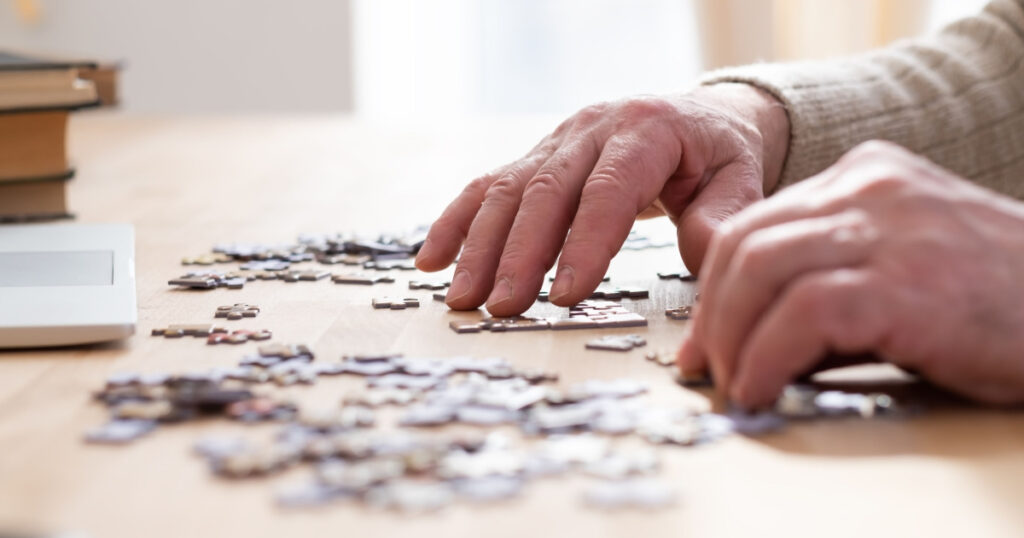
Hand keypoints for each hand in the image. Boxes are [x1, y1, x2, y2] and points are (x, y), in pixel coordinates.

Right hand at [415, 83, 789, 315]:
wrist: (698, 117)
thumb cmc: (718, 156)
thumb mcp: (740, 181)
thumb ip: (721, 220)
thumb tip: (702, 265)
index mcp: (646, 130)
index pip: (608, 190)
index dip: (584, 243)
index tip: (566, 296)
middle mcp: (591, 129)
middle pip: (545, 190)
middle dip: (519, 253)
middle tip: (503, 308)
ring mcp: (556, 140)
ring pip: (506, 189)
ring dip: (479, 246)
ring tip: (464, 298)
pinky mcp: (535, 158)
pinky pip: (486, 186)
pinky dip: (456, 223)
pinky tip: (431, 260)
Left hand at [678, 141, 1023, 406]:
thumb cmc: (998, 303)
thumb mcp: (904, 267)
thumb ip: (831, 278)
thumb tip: (747, 336)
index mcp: (867, 178)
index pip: (758, 223)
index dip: (716, 285)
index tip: (706, 335)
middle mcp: (872, 190)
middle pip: (746, 243)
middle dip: (712, 313)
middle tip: (704, 365)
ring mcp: (891, 231)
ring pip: (759, 269)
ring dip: (729, 337)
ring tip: (730, 384)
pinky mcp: (906, 283)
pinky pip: (801, 314)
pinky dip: (764, 357)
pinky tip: (759, 390)